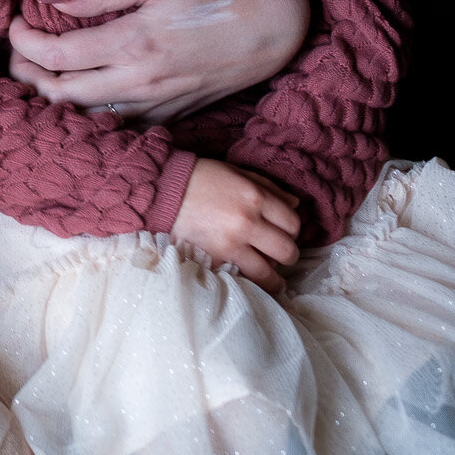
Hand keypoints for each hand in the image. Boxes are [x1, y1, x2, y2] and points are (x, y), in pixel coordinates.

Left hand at [7, 0, 310, 124]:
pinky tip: (75, 93)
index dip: (22, 41)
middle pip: (57, 94)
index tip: (15, 23)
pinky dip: (84, 114)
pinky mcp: (167, 118)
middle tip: (18, 51)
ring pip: (81, 118)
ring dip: (49, 99)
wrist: (271, 30)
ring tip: (37, 72)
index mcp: (133, 42)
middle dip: (25, 73)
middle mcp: (139, 81)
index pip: (55, 55)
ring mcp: (154, 105)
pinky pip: (113, 126)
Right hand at [169, 158, 301, 291]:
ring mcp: (230, 245)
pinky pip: (241, 280)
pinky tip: (246, 278)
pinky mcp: (213, 260)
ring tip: (269, 278)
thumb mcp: (235, 173)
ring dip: (273, 278)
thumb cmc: (198, 178)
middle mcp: (247, 223)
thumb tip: (296, 205)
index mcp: (255, 197)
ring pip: (268, 275)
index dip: (292, 230)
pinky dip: (246, 281)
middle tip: (277, 255)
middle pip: (287, 251)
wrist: (159, 191)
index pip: (293, 223)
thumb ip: (268, 187)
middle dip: (287, 255)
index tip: (284, 233)